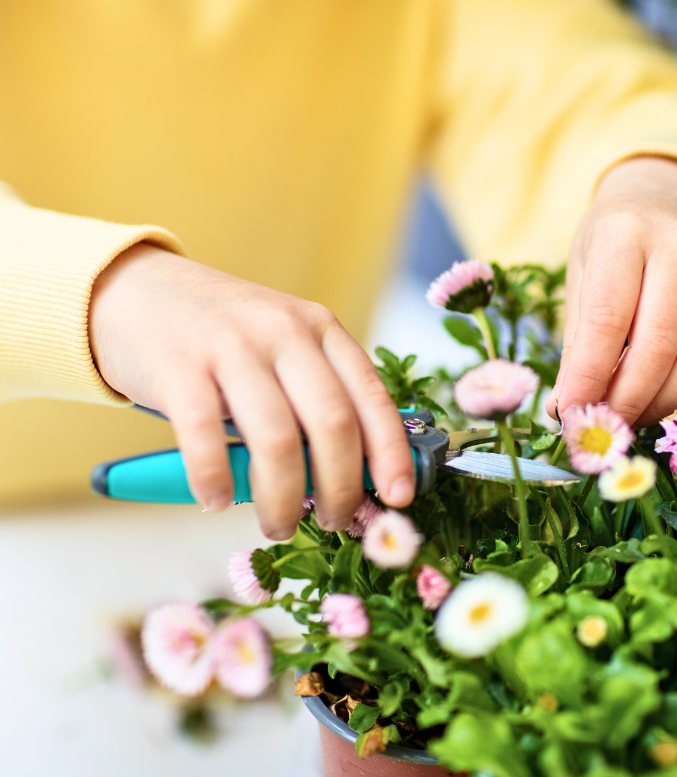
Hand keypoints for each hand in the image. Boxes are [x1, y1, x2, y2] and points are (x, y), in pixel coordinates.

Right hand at [89, 245, 414, 538]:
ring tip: (278, 524)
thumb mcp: (286, 348)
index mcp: (321, 329)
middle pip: (332, 424)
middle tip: (334, 522)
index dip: (391, 453)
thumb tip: (358, 477)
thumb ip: (319, 397)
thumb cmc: (224, 336)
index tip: (399, 497)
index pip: (372, 397)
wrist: (138, 291)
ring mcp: (231, 347)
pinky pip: (205, 437)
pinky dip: (215, 480)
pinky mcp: (178, 367)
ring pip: (277, 440)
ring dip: (284, 498)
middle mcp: (283, 333)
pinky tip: (215, 500)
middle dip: (340, 488)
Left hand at [546, 156, 676, 427]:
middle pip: (658, 349)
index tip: (571, 418)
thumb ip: (578, 342)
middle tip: (605, 427)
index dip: (589, 381)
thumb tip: (566, 412)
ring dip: (664, 404)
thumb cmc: (616, 242)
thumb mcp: (582, 274)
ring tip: (636, 413)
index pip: (608, 322)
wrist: (670, 193)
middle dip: (626, 402)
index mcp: (626, 232)